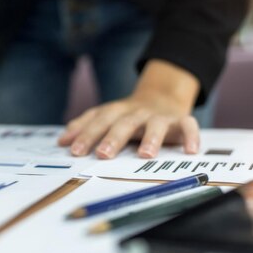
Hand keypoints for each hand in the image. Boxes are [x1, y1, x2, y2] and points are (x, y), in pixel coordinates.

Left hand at [58, 60, 200, 158]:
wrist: (161, 97)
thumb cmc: (128, 115)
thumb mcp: (105, 117)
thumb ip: (84, 127)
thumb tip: (61, 141)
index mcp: (116, 111)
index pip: (99, 120)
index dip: (86, 134)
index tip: (74, 151)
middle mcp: (137, 112)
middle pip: (124, 122)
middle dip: (113, 137)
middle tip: (102, 154)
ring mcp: (159, 116)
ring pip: (156, 124)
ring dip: (151, 138)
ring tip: (145, 155)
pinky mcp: (180, 120)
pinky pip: (188, 125)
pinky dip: (190, 136)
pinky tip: (190, 150)